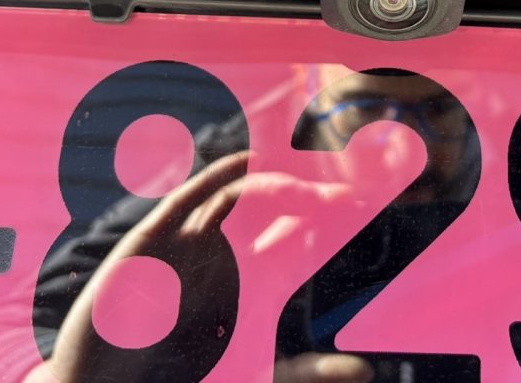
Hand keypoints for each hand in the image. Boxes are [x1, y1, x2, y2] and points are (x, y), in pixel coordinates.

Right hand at [30, 152, 368, 382]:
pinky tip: (248, 160)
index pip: (300, 234)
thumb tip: (364, 373)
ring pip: (239, 197)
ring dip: (275, 186)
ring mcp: (192, 242)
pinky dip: (217, 175)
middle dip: (308, 191)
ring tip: (307, 190)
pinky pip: (189, 198)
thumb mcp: (258, 375)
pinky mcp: (156, 239)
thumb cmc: (183, 375)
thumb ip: (307, 372)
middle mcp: (229, 253)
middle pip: (275, 206)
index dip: (328, 215)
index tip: (363, 201)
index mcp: (254, 279)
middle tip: (344, 187)